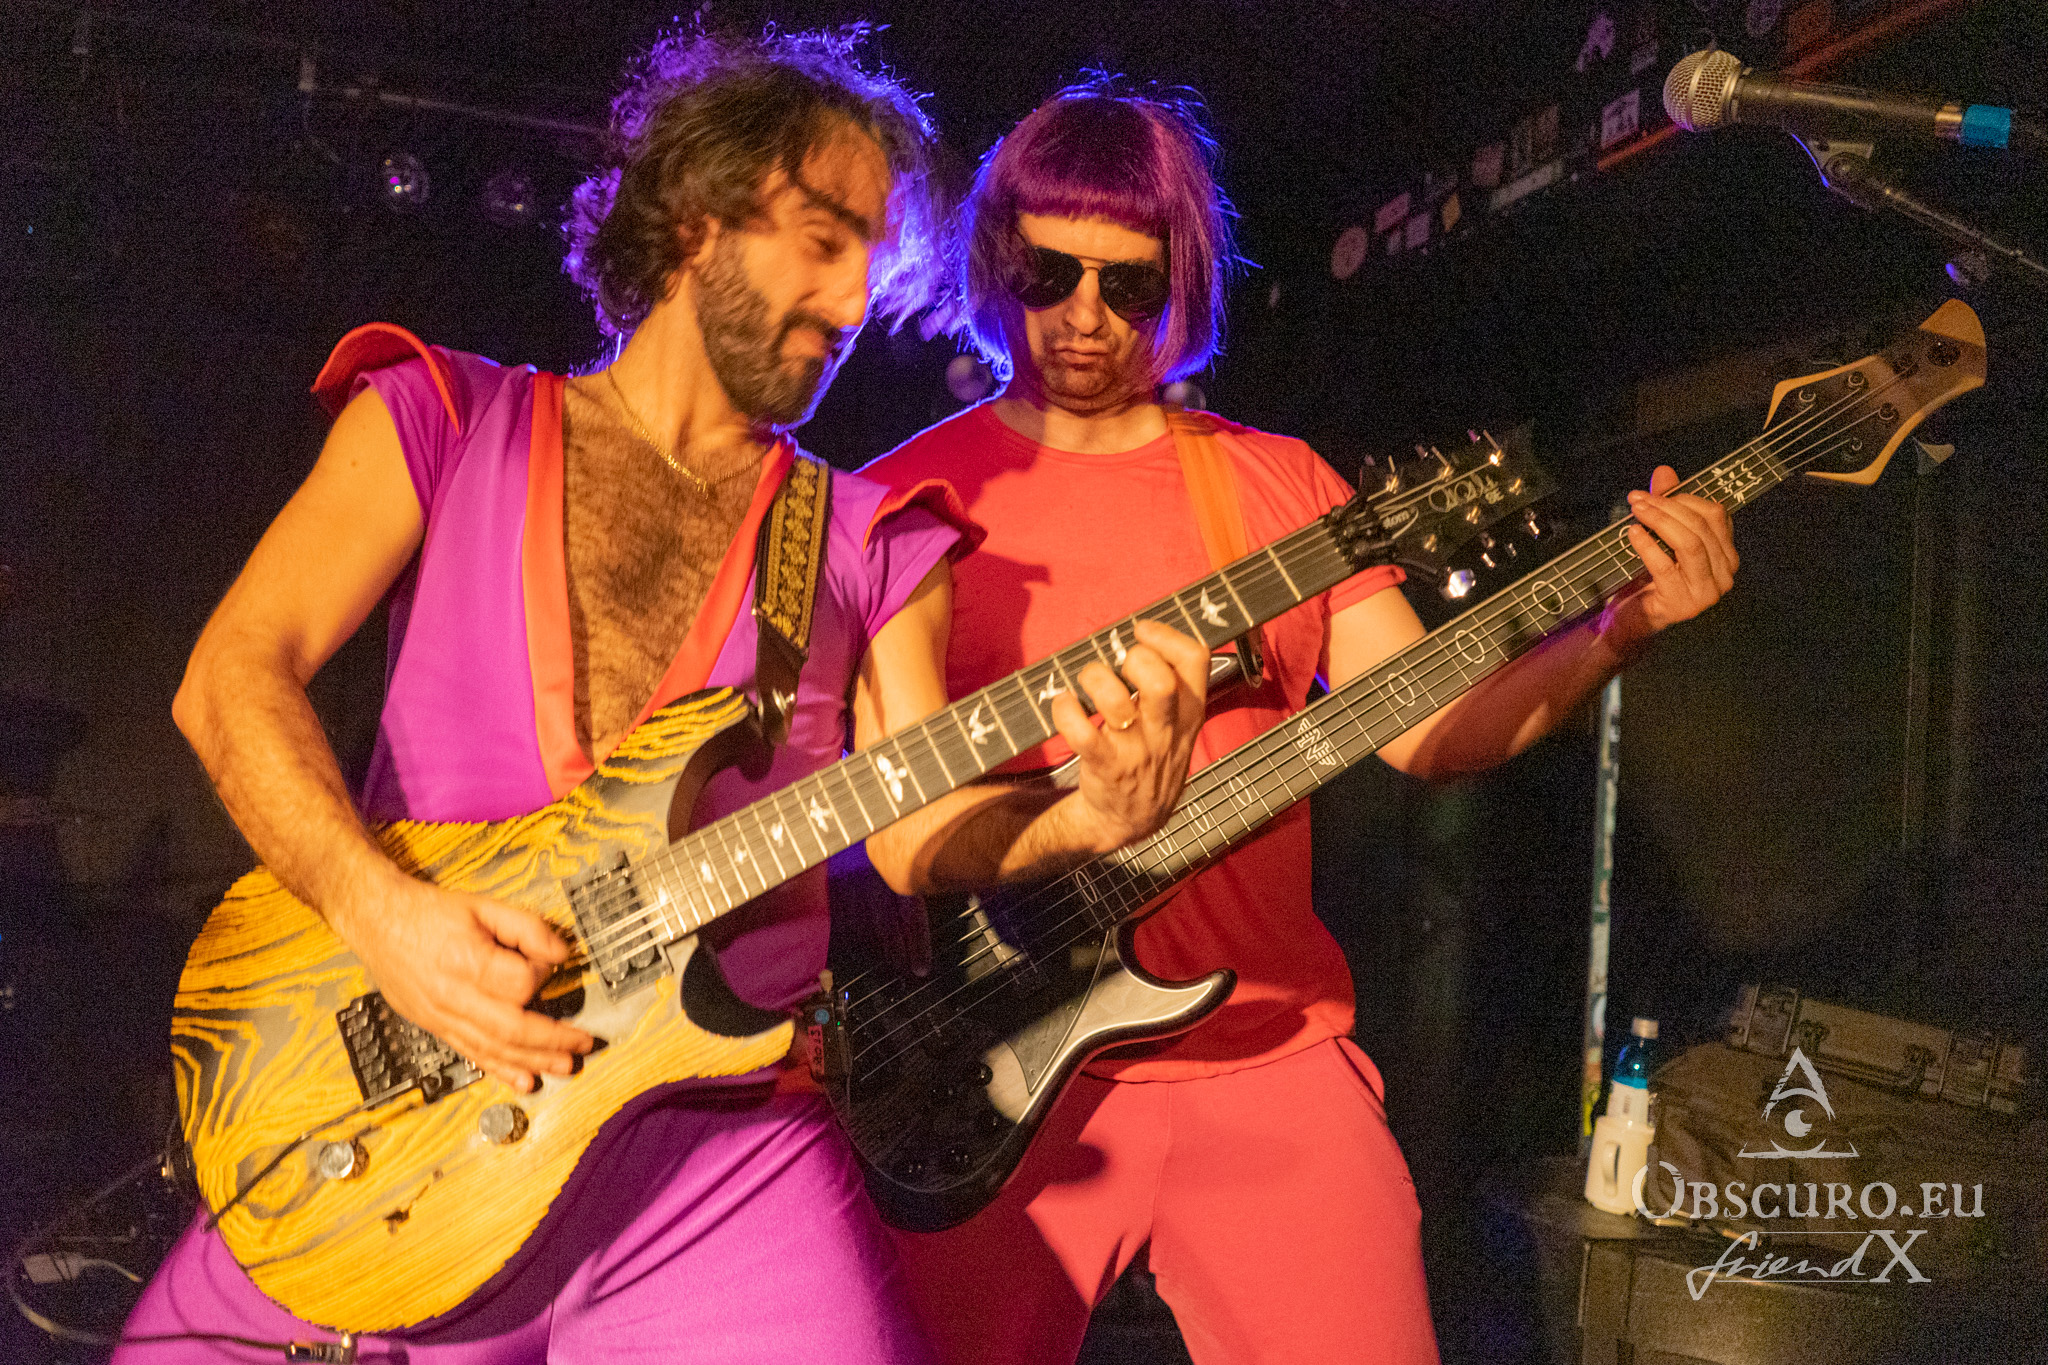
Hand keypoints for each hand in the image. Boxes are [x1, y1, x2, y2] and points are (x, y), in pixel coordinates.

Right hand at [329, 874, 593, 1092]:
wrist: (376, 921)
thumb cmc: (429, 912)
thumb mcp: (483, 905)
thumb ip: (526, 927)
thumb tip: (562, 953)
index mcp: (465, 960)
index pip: (520, 983)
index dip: (544, 974)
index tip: (551, 962)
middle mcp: (452, 996)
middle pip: (511, 1028)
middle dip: (553, 1040)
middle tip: (583, 1042)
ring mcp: (441, 1016)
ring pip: (494, 1048)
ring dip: (533, 1061)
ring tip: (565, 1066)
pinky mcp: (435, 1027)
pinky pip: (472, 1054)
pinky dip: (500, 1070)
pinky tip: (523, 1081)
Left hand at [1048, 618, 1210, 852]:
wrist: (1132, 821)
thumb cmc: (1151, 758)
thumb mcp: (1180, 726)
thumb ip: (1174, 685)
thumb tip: (1144, 634)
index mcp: (1189, 713)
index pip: (1196, 660)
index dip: (1166, 636)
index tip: (1142, 632)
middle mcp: (1166, 731)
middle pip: (1161, 682)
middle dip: (1134, 660)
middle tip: (1121, 667)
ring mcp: (1136, 752)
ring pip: (1116, 702)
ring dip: (1094, 680)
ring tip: (1087, 685)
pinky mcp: (1105, 767)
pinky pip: (1081, 732)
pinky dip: (1065, 709)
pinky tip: (1064, 704)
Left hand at [1600, 465, 1739, 653]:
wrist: (1635, 620)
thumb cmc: (1651, 577)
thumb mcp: (1660, 537)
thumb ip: (1666, 506)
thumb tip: (1664, 471)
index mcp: (1726, 554)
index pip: (1715, 515)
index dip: (1684, 498)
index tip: (1652, 492)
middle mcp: (1725, 573)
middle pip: (1702, 526)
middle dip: (1667, 507)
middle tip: (1638, 498)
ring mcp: (1707, 592)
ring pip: (1690, 544)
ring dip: (1660, 522)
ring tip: (1636, 511)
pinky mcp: (1684, 604)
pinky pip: (1667, 567)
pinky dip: (1648, 546)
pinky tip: (1633, 533)